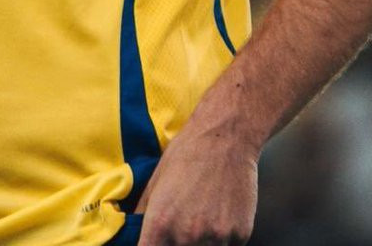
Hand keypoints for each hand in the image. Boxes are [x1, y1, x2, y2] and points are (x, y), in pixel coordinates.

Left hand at [135, 121, 257, 244]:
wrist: (226, 136)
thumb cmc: (188, 153)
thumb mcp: (156, 180)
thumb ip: (143, 213)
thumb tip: (131, 231)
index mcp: (161, 223)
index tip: (155, 241)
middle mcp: (187, 235)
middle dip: (178, 244)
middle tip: (183, 223)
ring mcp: (216, 238)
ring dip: (201, 243)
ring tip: (202, 216)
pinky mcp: (239, 236)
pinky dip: (222, 239)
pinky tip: (219, 213)